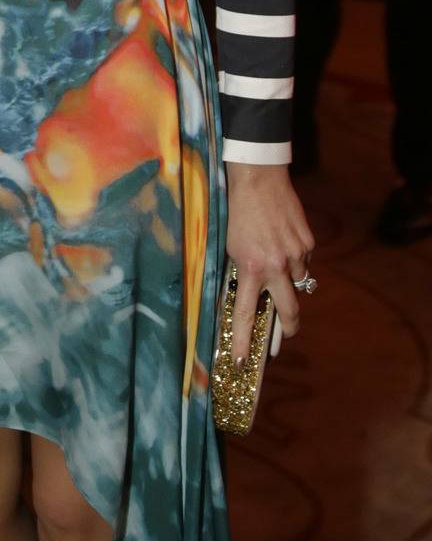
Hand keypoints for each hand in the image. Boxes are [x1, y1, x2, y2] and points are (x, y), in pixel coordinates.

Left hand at [225, 162, 314, 363]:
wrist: (259, 178)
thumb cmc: (237, 211)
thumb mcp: (231, 246)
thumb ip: (243, 271)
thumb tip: (251, 293)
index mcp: (251, 268)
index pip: (246, 314)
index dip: (242, 340)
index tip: (241, 361)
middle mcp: (277, 266)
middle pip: (289, 312)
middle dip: (287, 329)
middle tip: (282, 337)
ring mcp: (296, 255)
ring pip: (299, 285)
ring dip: (289, 286)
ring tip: (278, 271)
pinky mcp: (308, 243)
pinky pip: (304, 263)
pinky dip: (296, 263)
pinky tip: (285, 249)